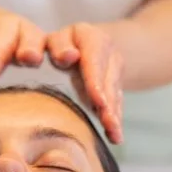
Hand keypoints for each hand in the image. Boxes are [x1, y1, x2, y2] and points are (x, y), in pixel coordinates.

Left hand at [47, 24, 123, 143]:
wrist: (77, 43)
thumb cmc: (56, 45)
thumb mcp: (54, 40)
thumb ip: (57, 46)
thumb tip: (67, 58)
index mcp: (88, 36)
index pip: (94, 58)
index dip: (96, 80)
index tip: (99, 102)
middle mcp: (106, 49)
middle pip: (108, 78)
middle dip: (108, 103)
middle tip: (109, 123)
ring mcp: (114, 66)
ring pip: (114, 92)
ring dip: (114, 114)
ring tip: (114, 134)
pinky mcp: (116, 82)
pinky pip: (116, 102)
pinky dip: (115, 118)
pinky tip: (115, 136)